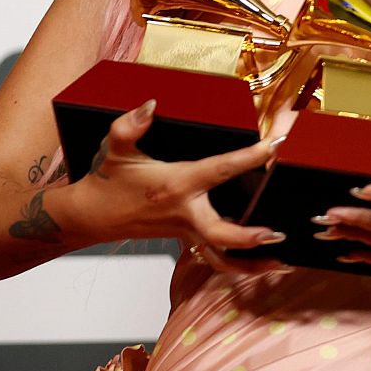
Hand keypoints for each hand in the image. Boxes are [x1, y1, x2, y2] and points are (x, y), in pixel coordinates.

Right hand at [61, 100, 285, 271]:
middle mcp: (185, 212)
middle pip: (220, 234)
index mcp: (177, 185)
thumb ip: (130, 124)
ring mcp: (186, 231)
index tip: (273, 146)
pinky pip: (213, 257)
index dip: (248, 158)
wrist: (90, 216)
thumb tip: (151, 105)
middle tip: (277, 234)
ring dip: (249, 264)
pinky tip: (259, 264)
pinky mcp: (185, 239)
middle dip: (249, 238)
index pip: (219, 169)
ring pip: (219, 257)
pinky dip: (236, 264)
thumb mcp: (115, 148)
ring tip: (281, 263)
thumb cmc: (108, 181)